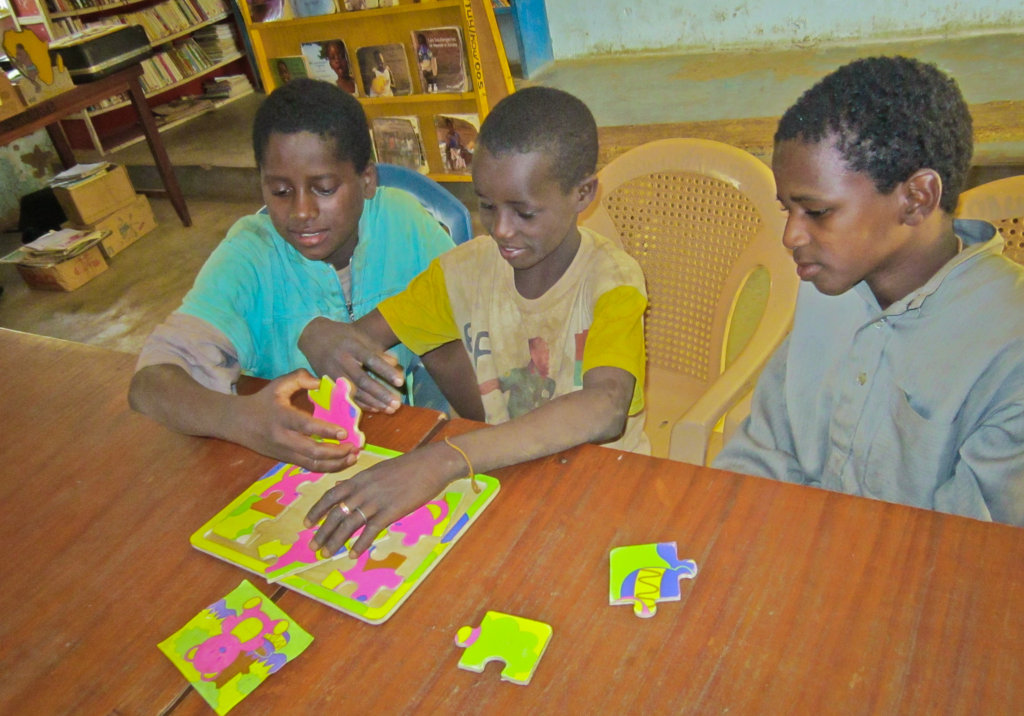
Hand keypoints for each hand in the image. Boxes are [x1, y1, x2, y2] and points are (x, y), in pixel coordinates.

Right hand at [230, 369, 357, 471]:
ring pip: (312, 464)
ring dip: (335, 464)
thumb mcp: (278, 384)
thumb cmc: (261, 401)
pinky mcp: (285, 459)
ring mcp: (284, 452)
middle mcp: (283, 437)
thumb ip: (300, 378)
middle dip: (336, 452)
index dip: (325, 431)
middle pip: (312, 451)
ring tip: (353, 457)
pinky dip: (326, 467)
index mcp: (281, 416)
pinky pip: (308, 466)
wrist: (236, 423)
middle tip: (355, 447)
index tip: (344, 432)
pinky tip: (341, 462)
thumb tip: (321, 382)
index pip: (305, 426)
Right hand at [299, 316, 403, 412]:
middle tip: (397, 404)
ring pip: (354, 392)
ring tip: (389, 409)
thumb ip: (378, 351)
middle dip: (381, 393)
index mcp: (352, 346)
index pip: (371, 359)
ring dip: (373, 402)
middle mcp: (341, 360)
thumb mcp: (362, 338)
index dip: (386, 371)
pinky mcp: (327, 383)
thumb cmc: (345, 337)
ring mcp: (332, 373)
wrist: (314, 337)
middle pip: (362, 380)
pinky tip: (375, 409)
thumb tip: (395, 364)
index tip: (400, 382)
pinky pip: (345, 397)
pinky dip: (360, 404)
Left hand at [304, 442, 457, 556]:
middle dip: (322, 532)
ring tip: (327, 553)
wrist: (430, 465)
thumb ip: (358, 481)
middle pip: (335, 513)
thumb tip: (340, 486)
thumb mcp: (377, 470)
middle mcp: (363, 490)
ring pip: (349, 524)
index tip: (306, 524)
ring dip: (335, 541)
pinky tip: (352, 554)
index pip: (330, 495)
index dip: (316, 510)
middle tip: (313, 546)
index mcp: (359, 479)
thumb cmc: (407, 467)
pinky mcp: (391, 511)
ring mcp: (376, 501)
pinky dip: (360, 544)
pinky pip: (370, 530)